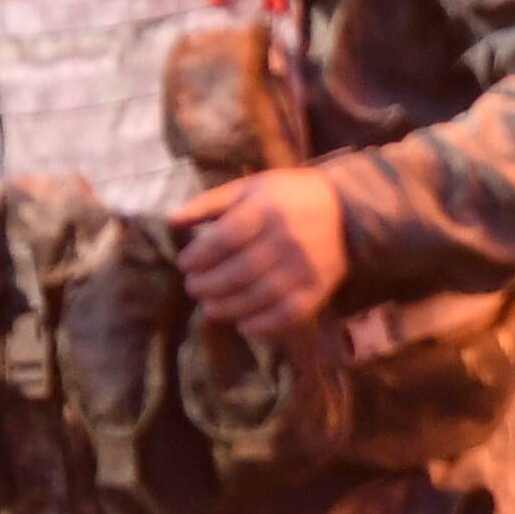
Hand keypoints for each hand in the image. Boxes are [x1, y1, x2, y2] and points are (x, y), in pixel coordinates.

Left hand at [170, 163, 351, 344]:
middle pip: (240, 271)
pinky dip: (262, 325)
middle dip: (209, 285)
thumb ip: (209, 204)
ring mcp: (305, 267)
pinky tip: (243, 325)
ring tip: (210, 307)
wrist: (344, 210)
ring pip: (260, 296)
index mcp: (268, 208)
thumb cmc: (286, 197)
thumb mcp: (248, 188)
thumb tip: (170, 222)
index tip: (185, 264)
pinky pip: (288, 314)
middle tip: (193, 288)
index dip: (200, 256)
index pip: (226, 238)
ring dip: (228, 307)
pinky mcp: (318, 289)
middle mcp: (288, 238)